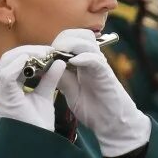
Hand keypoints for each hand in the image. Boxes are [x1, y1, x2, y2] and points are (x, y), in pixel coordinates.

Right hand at [0, 44, 65, 131]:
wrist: (37, 142)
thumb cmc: (38, 123)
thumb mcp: (45, 95)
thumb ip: (50, 78)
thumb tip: (59, 62)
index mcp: (8, 87)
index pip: (14, 61)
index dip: (30, 52)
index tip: (49, 50)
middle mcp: (0, 87)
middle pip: (9, 58)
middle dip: (29, 50)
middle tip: (48, 50)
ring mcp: (0, 91)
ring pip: (7, 62)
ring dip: (27, 54)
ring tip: (44, 54)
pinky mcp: (4, 96)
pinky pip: (7, 74)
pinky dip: (20, 64)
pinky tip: (35, 61)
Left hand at [53, 28, 151, 155]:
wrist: (111, 123)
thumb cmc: (93, 108)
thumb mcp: (71, 91)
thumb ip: (62, 78)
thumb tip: (45, 67)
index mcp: (83, 61)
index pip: (71, 38)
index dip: (58, 41)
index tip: (46, 54)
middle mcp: (92, 59)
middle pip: (79, 34)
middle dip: (63, 40)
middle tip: (52, 53)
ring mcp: (99, 65)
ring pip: (87, 42)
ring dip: (71, 45)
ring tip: (61, 56)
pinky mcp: (106, 74)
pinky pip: (95, 60)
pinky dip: (84, 58)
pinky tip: (74, 62)